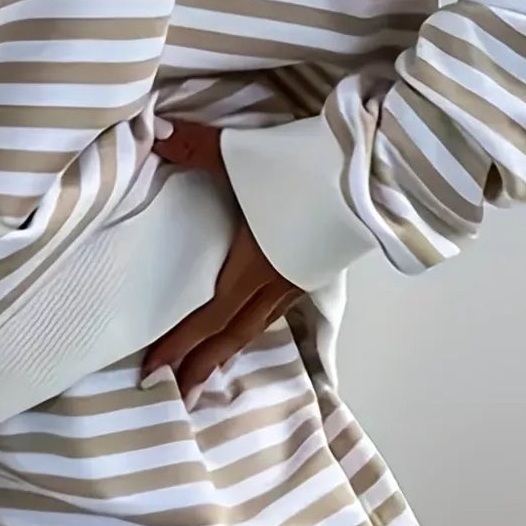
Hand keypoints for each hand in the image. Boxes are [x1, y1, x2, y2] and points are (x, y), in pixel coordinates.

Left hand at [142, 120, 304, 408]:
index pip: (209, 316)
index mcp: (254, 264)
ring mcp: (302, 277)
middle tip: (177, 392)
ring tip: (210, 371)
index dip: (180, 345)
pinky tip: (251, 323)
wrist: (374, 165)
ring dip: (231, 349)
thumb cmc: (306, 165)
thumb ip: (193, 146)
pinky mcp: (318, 266)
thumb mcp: (241, 153)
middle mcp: (278, 281)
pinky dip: (256, 325)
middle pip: (234, 333)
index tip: (153, 371)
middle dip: (203, 365)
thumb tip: (151, 133)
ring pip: (259, 324)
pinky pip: (278, 309)